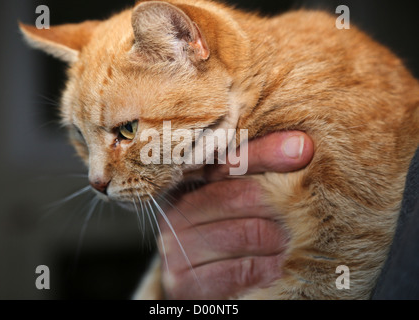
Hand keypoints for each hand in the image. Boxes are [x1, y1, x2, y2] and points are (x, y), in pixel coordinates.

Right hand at [157, 131, 313, 298]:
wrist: (190, 287)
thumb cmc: (219, 235)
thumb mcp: (229, 199)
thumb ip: (254, 168)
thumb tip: (300, 145)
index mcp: (183, 186)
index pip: (228, 162)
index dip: (266, 153)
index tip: (302, 148)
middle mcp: (174, 214)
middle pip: (244, 195)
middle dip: (281, 204)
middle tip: (300, 213)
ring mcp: (175, 250)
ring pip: (251, 232)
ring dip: (281, 239)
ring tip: (288, 240)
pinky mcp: (184, 283)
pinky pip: (245, 269)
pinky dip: (271, 267)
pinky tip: (277, 265)